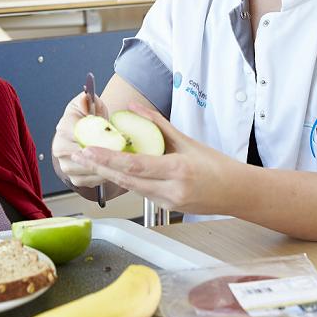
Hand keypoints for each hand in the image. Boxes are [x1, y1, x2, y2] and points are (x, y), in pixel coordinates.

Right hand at [51, 90, 110, 188]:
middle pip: (84, 155)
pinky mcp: (74, 178)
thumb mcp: (89, 104)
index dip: (98, 137)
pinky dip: (104, 176)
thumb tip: (85, 98)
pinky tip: (112, 168)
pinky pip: (91, 181)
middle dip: (103, 154)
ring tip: (119, 160)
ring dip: (105, 166)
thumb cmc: (88, 120)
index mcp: (63, 128)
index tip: (114, 136)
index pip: (79, 134)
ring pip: (88, 170)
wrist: (86, 135)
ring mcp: (66, 165)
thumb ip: (87, 99)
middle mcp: (60, 148)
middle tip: (120, 151)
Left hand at [69, 104, 247, 213]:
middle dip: (99, 168)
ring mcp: (168, 202)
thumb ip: (156, 124)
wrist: (238, 193)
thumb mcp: (187, 140)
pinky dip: (126, 181)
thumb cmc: (218, 165)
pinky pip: (141, 192)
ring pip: (131, 188)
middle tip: (77, 156)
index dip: (108, 159)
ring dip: (109, 175)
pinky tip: (112, 171)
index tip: (89, 151)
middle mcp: (171, 189)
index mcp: (178, 170)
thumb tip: (133, 107)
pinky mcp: (167, 208)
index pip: (135, 165)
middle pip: (126, 180)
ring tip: (88, 161)